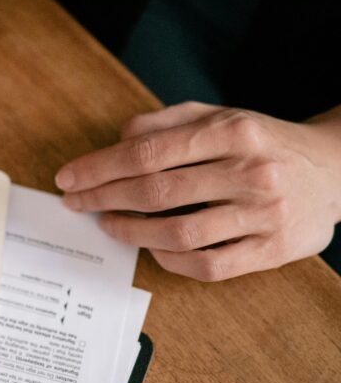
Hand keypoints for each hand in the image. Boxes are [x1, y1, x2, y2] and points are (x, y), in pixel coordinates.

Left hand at [55, 102, 340, 280]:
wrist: (336, 168)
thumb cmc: (263, 143)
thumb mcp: (221, 116)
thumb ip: (168, 122)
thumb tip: (118, 138)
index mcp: (234, 132)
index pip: (150, 151)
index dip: (101, 167)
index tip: (69, 178)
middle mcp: (250, 172)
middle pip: (157, 191)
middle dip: (104, 198)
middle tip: (76, 202)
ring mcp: (263, 215)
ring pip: (178, 233)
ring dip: (131, 231)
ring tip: (108, 223)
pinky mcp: (271, 251)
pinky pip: (207, 266)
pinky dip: (169, 259)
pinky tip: (150, 246)